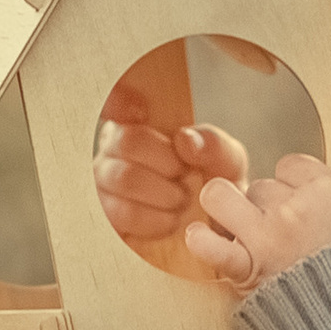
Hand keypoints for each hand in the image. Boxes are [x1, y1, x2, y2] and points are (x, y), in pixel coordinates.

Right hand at [93, 82, 248, 247]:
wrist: (214, 230)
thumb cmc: (215, 186)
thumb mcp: (227, 160)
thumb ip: (212, 144)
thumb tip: (184, 139)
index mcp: (138, 124)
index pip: (114, 99)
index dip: (117, 99)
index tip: (142, 112)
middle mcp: (112, 150)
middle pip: (127, 142)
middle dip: (168, 163)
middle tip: (187, 178)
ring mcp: (102, 185)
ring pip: (124, 178)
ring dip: (164, 194)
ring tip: (182, 202)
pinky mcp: (104, 219)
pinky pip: (119, 215)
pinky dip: (152, 220)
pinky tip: (169, 221)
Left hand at [185, 150, 330, 292]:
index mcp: (329, 191)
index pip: (292, 165)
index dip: (291, 184)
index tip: (298, 204)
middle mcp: (294, 208)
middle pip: (259, 187)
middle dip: (263, 207)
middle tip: (273, 232)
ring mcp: (268, 238)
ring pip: (222, 198)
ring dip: (223, 210)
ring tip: (233, 228)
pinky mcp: (248, 271)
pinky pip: (211, 246)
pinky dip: (202, 241)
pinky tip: (201, 238)